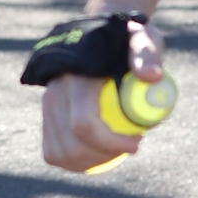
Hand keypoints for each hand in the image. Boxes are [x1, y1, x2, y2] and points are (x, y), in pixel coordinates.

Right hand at [42, 17, 168, 174]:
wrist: (98, 35)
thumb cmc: (126, 40)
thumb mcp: (143, 40)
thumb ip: (147, 54)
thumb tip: (152, 76)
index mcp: (76, 76)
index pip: (83, 124)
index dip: (110, 143)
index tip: (137, 143)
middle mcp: (54, 91)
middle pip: (72, 146)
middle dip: (104, 156)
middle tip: (130, 146)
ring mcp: (46, 104)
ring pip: (60, 154)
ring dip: (91, 162)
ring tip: (116, 149)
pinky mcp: (46, 116)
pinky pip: (54, 152)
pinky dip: (76, 161)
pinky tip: (98, 152)